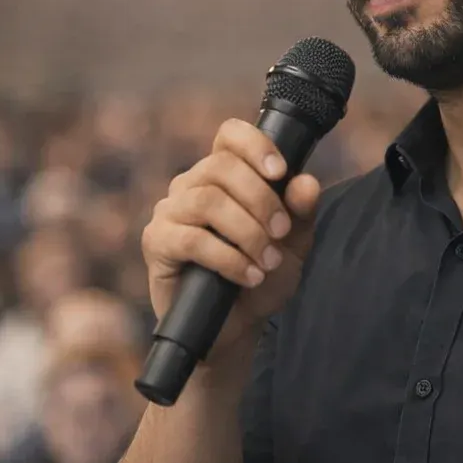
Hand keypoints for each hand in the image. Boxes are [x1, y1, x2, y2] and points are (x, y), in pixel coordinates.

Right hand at [140, 118, 321, 365]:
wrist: (236, 328)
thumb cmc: (261, 276)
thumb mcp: (293, 244)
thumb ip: (301, 212)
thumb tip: (306, 183)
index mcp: (223, 174)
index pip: (230, 134)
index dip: (255, 145)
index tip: (280, 172)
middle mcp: (191, 184)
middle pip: (222, 167)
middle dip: (261, 200)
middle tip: (281, 233)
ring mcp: (170, 212)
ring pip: (207, 201)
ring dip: (247, 231)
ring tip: (267, 260)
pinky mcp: (157, 243)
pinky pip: (191, 239)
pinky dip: (228, 258)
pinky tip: (249, 275)